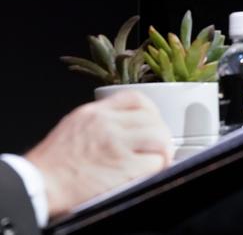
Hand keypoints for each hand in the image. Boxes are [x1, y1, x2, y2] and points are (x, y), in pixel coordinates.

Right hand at [25, 90, 171, 217]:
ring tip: (157, 160)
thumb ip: (100, 122)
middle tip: (157, 148)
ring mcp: (116, 144)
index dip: (151, 111)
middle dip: (160, 134)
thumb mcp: (74, 126)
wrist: (37, 184)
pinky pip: (154, 162)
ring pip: (159, 137)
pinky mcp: (123, 167)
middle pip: (152, 119)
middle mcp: (107, 124)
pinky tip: (147, 172)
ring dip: (162, 151)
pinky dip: (155, 168)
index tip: (152, 124)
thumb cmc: (52, 163)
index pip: (136, 99)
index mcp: (95, 112)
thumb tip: (126, 126)